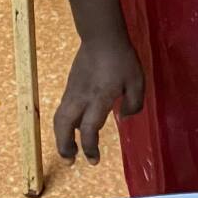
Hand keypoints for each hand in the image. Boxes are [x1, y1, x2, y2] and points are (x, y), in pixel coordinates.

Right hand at [53, 36, 144, 164]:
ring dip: (61, 137)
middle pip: (64, 127)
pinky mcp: (70, 86)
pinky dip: (65, 123)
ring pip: (60, 119)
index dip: (90, 148)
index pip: (90, 129)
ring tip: (68, 149)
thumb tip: (123, 117)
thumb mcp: (137, 82)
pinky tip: (74, 127)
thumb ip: (133, 104)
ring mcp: (72, 92)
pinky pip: (63, 109)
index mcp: (99, 99)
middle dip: (65, 146)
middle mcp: (81, 98)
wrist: (102, 36)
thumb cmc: (122, 59)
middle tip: (70, 161)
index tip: (94, 161)